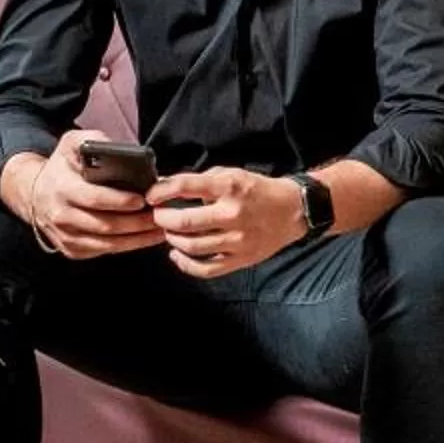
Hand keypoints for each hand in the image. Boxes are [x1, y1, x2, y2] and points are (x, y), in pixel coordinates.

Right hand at [4, 131, 162, 260]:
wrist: (34, 194)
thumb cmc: (62, 167)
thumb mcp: (69, 145)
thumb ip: (90, 139)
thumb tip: (114, 145)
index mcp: (62, 188)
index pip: (94, 198)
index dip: (120, 201)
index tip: (143, 199)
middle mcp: (61, 216)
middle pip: (105, 225)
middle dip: (136, 223)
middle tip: (160, 216)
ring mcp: (66, 236)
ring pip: (107, 244)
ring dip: (137, 239)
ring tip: (160, 229)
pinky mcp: (72, 249)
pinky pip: (104, 251)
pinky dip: (128, 246)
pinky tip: (146, 238)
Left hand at [149, 166, 304, 278]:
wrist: (292, 210)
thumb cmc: (258, 190)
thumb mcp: (232, 173)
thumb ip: (202, 180)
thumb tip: (167, 187)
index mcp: (230, 187)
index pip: (186, 186)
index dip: (162, 191)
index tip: (151, 196)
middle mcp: (233, 214)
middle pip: (184, 221)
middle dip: (163, 219)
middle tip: (157, 216)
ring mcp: (237, 240)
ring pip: (192, 246)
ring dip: (172, 239)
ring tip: (169, 232)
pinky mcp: (241, 259)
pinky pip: (206, 268)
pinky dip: (185, 264)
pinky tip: (177, 255)